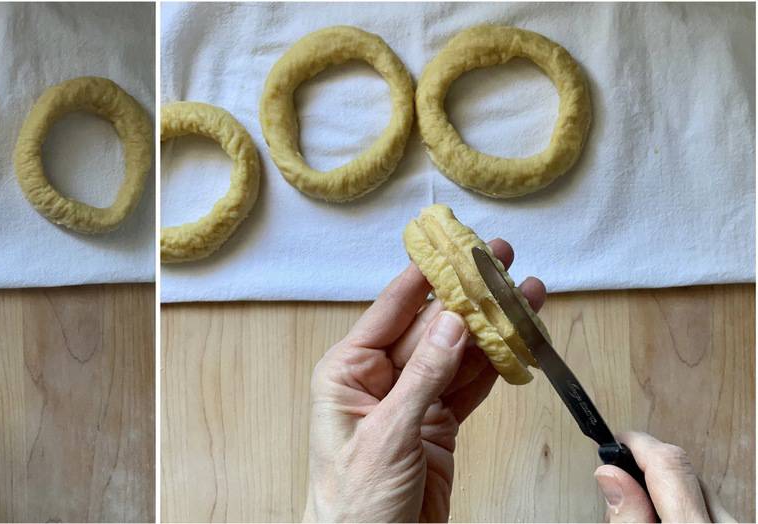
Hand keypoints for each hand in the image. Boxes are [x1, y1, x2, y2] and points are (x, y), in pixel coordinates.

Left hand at [304, 239, 545, 522]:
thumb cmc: (353, 501)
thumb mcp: (388, 434)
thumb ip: (425, 375)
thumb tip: (452, 319)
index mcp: (347, 371)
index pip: (391, 310)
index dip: (425, 276)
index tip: (453, 242)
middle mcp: (378, 379)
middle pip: (431, 326)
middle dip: (469, 295)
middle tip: (501, 258)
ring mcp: (411, 401)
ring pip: (458, 353)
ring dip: (492, 326)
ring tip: (527, 292)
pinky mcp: (437, 425)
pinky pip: (471, 386)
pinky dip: (498, 365)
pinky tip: (522, 340)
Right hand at [595, 431, 734, 522]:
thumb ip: (629, 515)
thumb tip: (610, 474)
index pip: (667, 462)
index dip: (637, 444)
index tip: (615, 441)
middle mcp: (723, 521)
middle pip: (682, 471)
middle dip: (646, 471)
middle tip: (620, 485)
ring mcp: (731, 522)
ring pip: (695, 487)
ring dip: (664, 490)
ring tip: (641, 512)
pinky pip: (707, 503)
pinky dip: (682, 503)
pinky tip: (664, 516)